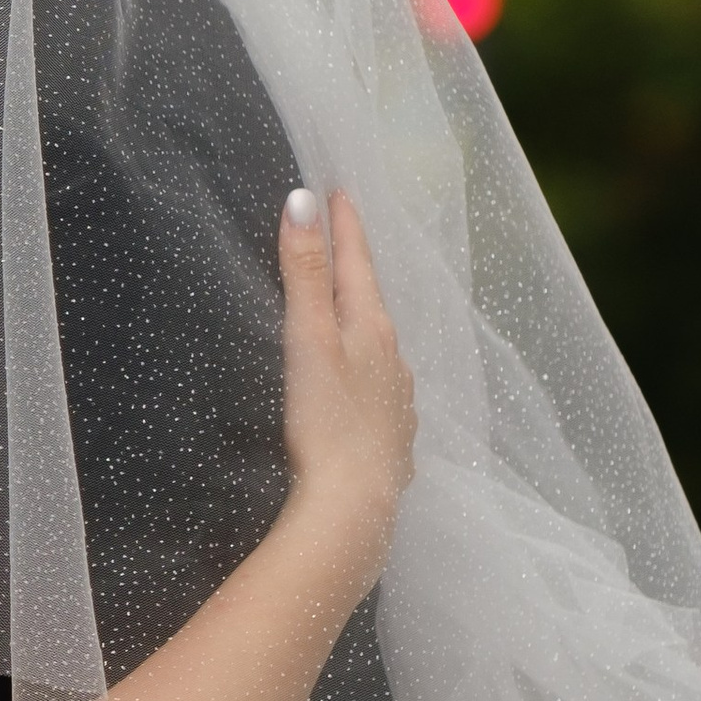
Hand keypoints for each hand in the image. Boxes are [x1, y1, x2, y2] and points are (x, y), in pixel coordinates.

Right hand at [279, 190, 415, 588]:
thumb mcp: (306, 339)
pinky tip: (362, 392)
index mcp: (372, 329)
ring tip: (349, 315)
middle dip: (356, 272)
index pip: (357, 263)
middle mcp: (393, 361)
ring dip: (364, 325)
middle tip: (342, 243)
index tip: (339, 191)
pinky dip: (369, 377)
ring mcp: (397, 403)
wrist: (354, 508)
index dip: (345, 227)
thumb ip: (303, 272)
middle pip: (372, 303)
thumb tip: (303, 201)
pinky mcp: (391, 441)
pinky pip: (383, 394)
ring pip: (381, 350)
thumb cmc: (326, 422)